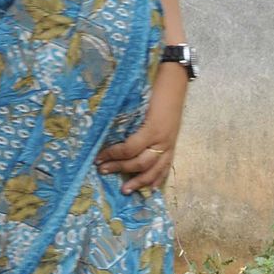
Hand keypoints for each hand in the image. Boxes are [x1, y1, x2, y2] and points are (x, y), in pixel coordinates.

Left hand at [94, 65, 187, 194]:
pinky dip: (157, 179)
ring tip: (125, 190)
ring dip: (139, 181)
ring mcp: (169, 145)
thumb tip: (103, 132)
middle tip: (103, 170)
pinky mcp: (173, 147)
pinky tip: (148, 188)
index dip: (113, 154)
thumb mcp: (138, 103)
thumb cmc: (154, 89)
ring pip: (154, 170)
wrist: (175, 83)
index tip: (98, 157)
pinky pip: (166, 167)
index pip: (130, 148)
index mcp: (152, 128)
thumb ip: (125, 119)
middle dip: (120, 168)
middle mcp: (162, 140)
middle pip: (140, 162)